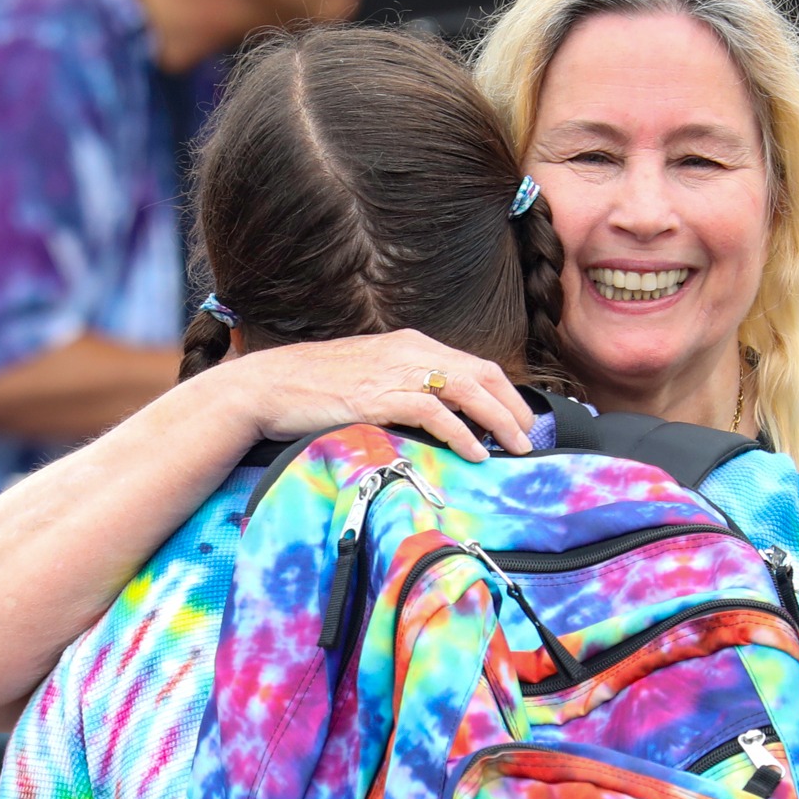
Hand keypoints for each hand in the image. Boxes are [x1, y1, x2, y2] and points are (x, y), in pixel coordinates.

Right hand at [212, 331, 536, 462]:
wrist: (270, 385)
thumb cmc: (314, 389)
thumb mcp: (368, 380)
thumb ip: (402, 390)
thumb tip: (435, 419)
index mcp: (410, 346)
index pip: (473, 365)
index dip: (504, 392)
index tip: (519, 420)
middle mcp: (410, 352)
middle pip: (481, 373)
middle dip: (512, 406)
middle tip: (528, 437)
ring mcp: (396, 371)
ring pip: (467, 390)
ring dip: (498, 420)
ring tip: (514, 446)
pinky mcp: (380, 395)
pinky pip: (434, 412)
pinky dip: (461, 433)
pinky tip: (475, 452)